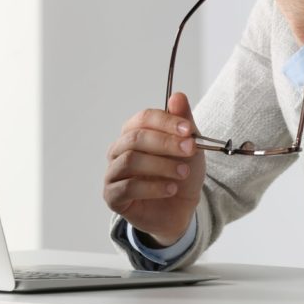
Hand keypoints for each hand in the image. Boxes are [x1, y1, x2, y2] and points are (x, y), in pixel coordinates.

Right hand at [103, 92, 205, 246]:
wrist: (181, 208)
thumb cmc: (181, 173)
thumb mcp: (190, 146)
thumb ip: (183, 122)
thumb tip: (177, 96)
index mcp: (135, 132)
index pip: (144, 118)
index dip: (166, 121)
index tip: (188, 130)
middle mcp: (119, 150)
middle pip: (135, 138)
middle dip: (166, 143)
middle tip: (189, 150)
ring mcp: (113, 173)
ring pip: (130, 161)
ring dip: (161, 165)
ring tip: (183, 173)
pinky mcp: (113, 197)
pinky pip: (127, 188)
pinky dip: (153, 187)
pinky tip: (171, 189)